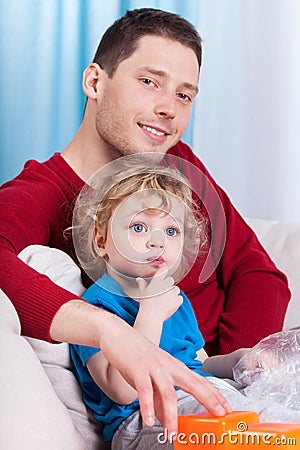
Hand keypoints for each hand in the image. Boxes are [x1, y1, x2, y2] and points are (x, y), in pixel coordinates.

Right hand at [51, 299, 231, 438]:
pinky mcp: (138, 369)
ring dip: (172, 415)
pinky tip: (150, 422)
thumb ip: (158, 399)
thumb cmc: (136, 355)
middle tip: (220, 415)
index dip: (214, 395)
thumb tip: (165, 420)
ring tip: (173, 433)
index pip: (200, 382)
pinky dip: (147, 407)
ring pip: (168, 393)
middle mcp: (168, 367)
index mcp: (174, 367)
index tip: (227, 408)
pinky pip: (145, 391)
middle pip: (193, 384)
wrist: (118, 334)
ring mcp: (154, 367)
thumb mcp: (151, 377)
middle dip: (209, 400)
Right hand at [136, 271, 182, 321]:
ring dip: (173, 293)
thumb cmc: (145, 304)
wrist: (151, 316)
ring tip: (167, 299)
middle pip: (170, 281)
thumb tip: (139, 279)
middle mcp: (165, 285)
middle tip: (163, 293)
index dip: (164, 270)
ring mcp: (172, 293)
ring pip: (176, 289)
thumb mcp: (143, 292)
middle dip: (167, 285)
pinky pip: (180, 298)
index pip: (163, 270)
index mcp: (156, 281)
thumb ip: (142, 284)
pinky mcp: (177, 301)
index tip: (164, 270)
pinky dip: (177, 300)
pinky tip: (171, 303)